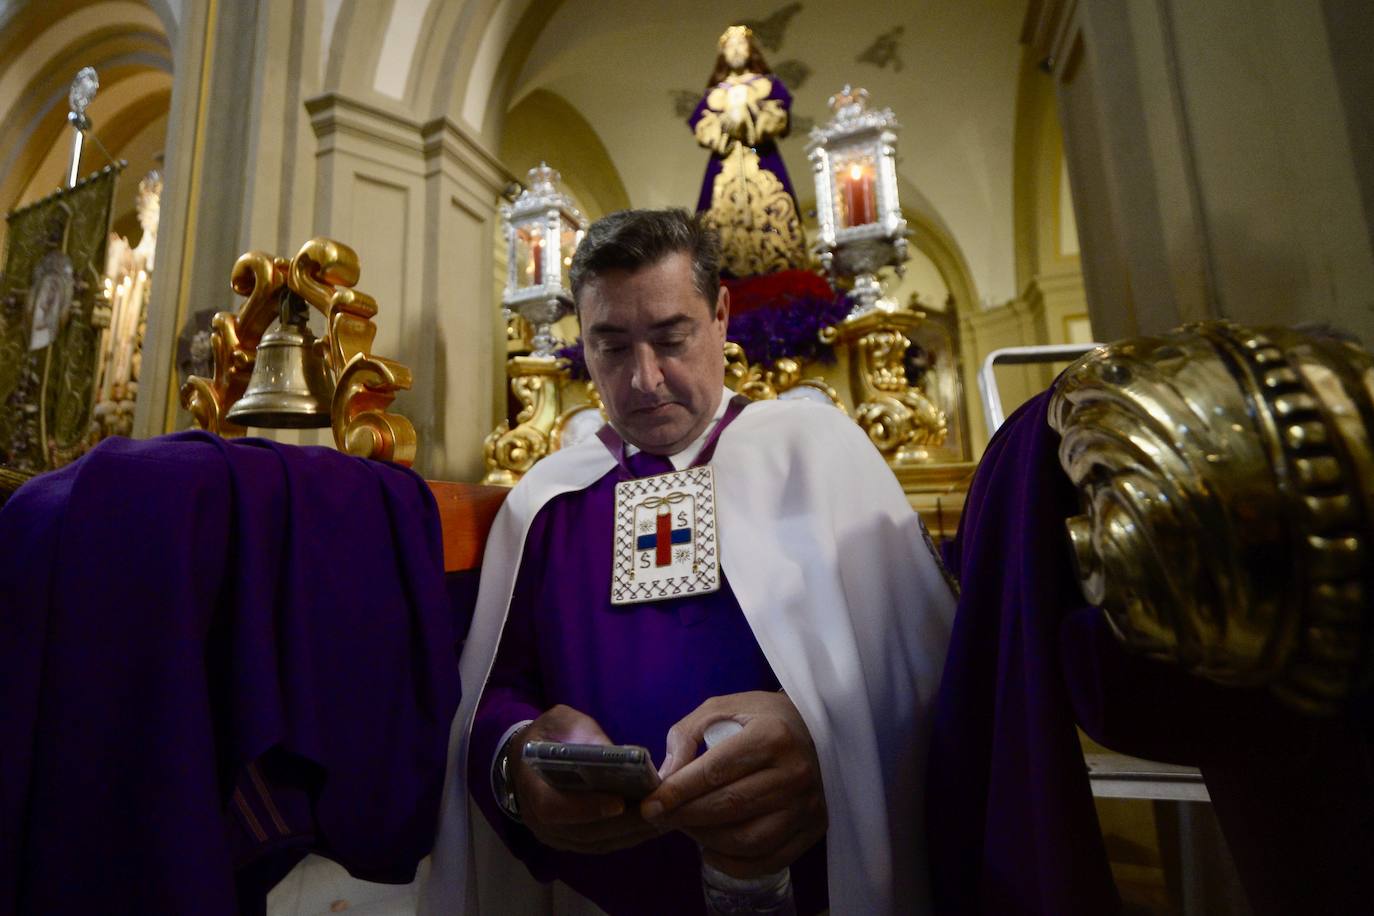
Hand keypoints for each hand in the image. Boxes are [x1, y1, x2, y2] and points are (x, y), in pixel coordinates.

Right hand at [511, 704, 662, 854]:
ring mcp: (553, 835)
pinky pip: (599, 845)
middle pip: (582, 832)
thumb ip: (583, 733)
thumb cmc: (546, 735)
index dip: (585, 809)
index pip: (553, 808)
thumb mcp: (560, 721)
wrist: (524, 758)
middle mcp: (537, 820)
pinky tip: (650, 825)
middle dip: (622, 824)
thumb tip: (616, 753)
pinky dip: (626, 838)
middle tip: (656, 811)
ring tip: (662, 819)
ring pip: (595, 843)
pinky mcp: (569, 840)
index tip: (619, 802)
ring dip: (630, 834)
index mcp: (530, 785)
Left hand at [639, 692, 825, 877]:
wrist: (816, 730)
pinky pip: (768, 860)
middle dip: (686, 815)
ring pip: (747, 839)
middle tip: (659, 817)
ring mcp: (808, 805)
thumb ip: (688, 735)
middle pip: (730, 806)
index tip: (650, 804)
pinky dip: (733, 863)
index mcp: (772, 736)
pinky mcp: (813, 829)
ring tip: (685, 826)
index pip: (717, 770)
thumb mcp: (722, 708)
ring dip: (706, 839)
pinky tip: (711, 849)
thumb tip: (666, 777)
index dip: (679, 791)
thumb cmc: (762, 718)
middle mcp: (795, 772)